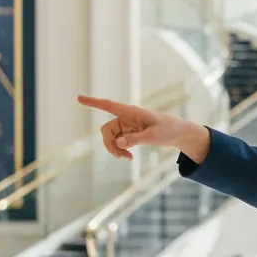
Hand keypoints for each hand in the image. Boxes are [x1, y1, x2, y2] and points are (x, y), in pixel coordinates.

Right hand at [77, 95, 209, 161]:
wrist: (178, 133)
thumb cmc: (168, 130)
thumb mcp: (153, 136)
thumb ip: (135, 139)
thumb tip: (118, 142)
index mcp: (131, 112)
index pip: (108, 105)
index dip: (93, 102)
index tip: (79, 98)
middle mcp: (126, 118)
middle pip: (106, 130)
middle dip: (109, 144)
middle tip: (120, 156)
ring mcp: (126, 126)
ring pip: (110, 138)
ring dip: (115, 150)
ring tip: (127, 158)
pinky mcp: (129, 133)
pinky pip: (118, 143)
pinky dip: (121, 150)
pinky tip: (129, 158)